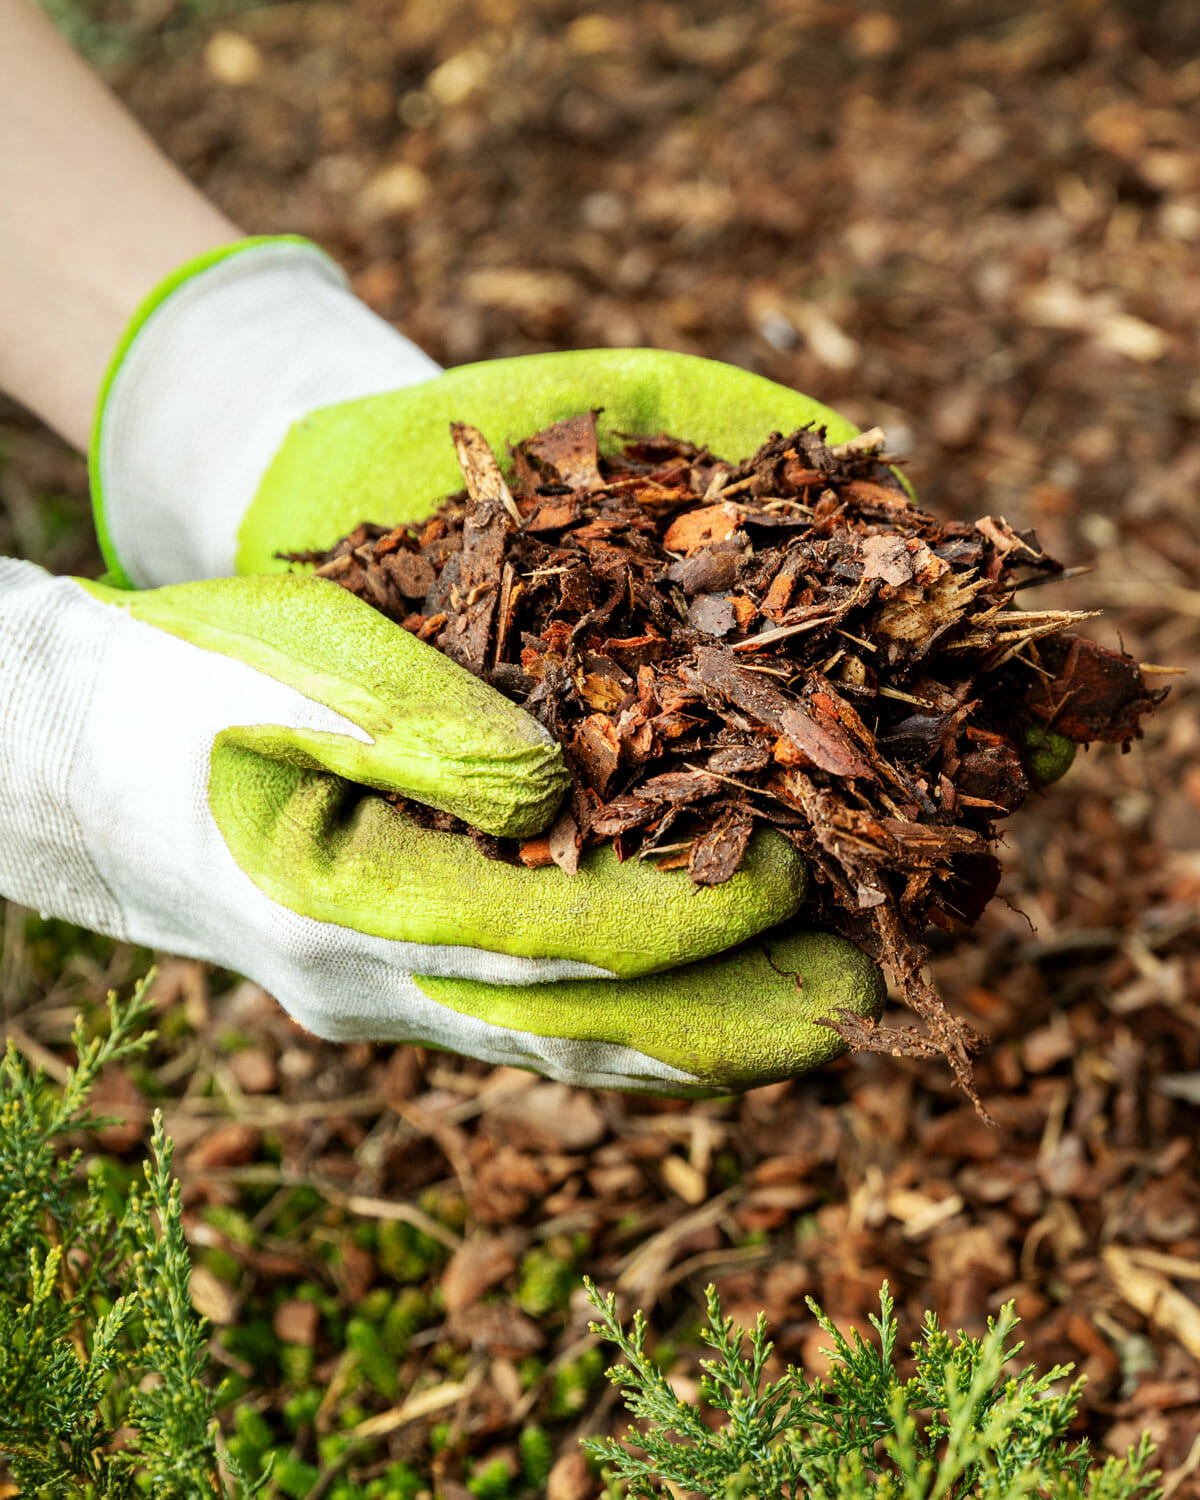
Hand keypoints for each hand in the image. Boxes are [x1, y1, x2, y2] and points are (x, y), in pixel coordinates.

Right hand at [0, 557, 878, 1091]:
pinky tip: (701, 1001)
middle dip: (730, 1020)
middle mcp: (374, 985)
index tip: (800, 870)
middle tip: (864, 1006)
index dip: (694, 915)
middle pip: (584, 1029)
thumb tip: (559, 792)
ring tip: (817, 1017)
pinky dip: (630, 1017)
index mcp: (349, 905)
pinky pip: (534, 1018)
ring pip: (565, 1042)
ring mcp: (382, 1001)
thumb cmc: (184, 685)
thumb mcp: (294, 666)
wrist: (77, 758)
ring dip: (693, 1034)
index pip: (564, 937)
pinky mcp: (395, 983)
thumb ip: (421, 728)